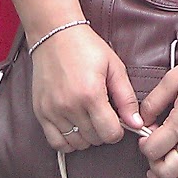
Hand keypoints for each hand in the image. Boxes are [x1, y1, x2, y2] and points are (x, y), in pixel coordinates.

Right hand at [29, 24, 142, 152]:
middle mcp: (70, 106)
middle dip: (103, 130)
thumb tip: (137, 123)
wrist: (55, 34)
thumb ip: (127, 98)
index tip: (117, 120)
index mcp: (91, 94)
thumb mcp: (114, 66)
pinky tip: (74, 126)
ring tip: (89, 118)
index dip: (118, 130)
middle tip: (103, 114)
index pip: (109, 133)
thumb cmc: (86, 47)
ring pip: (76, 143)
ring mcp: (53, 111)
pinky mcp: (40, 112)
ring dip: (86, 136)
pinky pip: (56, 142)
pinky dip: (67, 141)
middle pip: (94, 139)